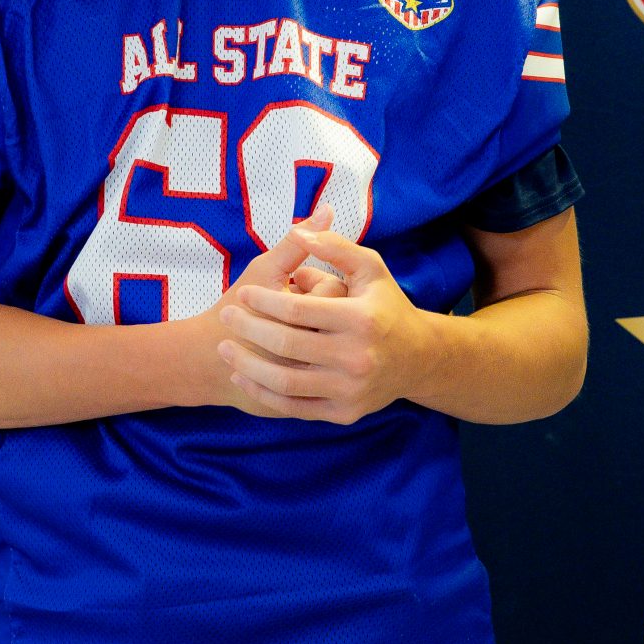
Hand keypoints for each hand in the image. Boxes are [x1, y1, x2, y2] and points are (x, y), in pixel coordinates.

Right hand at [183, 203, 339, 417]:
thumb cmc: (235, 308)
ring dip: (319, 334)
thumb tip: (328, 209)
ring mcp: (315, 380)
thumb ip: (298, 242)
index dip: (314, 285)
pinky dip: (318, 358)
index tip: (292, 287)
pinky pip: (331, 375)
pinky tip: (299, 349)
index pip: (336, 293)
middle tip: (296, 309)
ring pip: (337, 348)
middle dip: (318, 312)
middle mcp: (317, 353)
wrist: (207, 360)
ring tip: (298, 328)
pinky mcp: (311, 399)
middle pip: (339, 322)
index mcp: (308, 319)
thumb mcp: (264, 271)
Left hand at [216, 223, 433, 424]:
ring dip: (247, 366)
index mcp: (361, 319)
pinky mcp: (344, 413)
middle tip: (225, 317)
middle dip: (247, 329)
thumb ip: (335, 247)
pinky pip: (294, 407)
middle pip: (286, 344)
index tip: (243, 293)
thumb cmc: (385, 307)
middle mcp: (358, 357)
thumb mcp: (371, 269)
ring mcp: (350, 389)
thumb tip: (299, 230)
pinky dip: (263, 393)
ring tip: (225, 350)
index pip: (298, 310)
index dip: (263, 301)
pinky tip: (242, 377)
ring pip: (284, 381)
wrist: (417, 359)